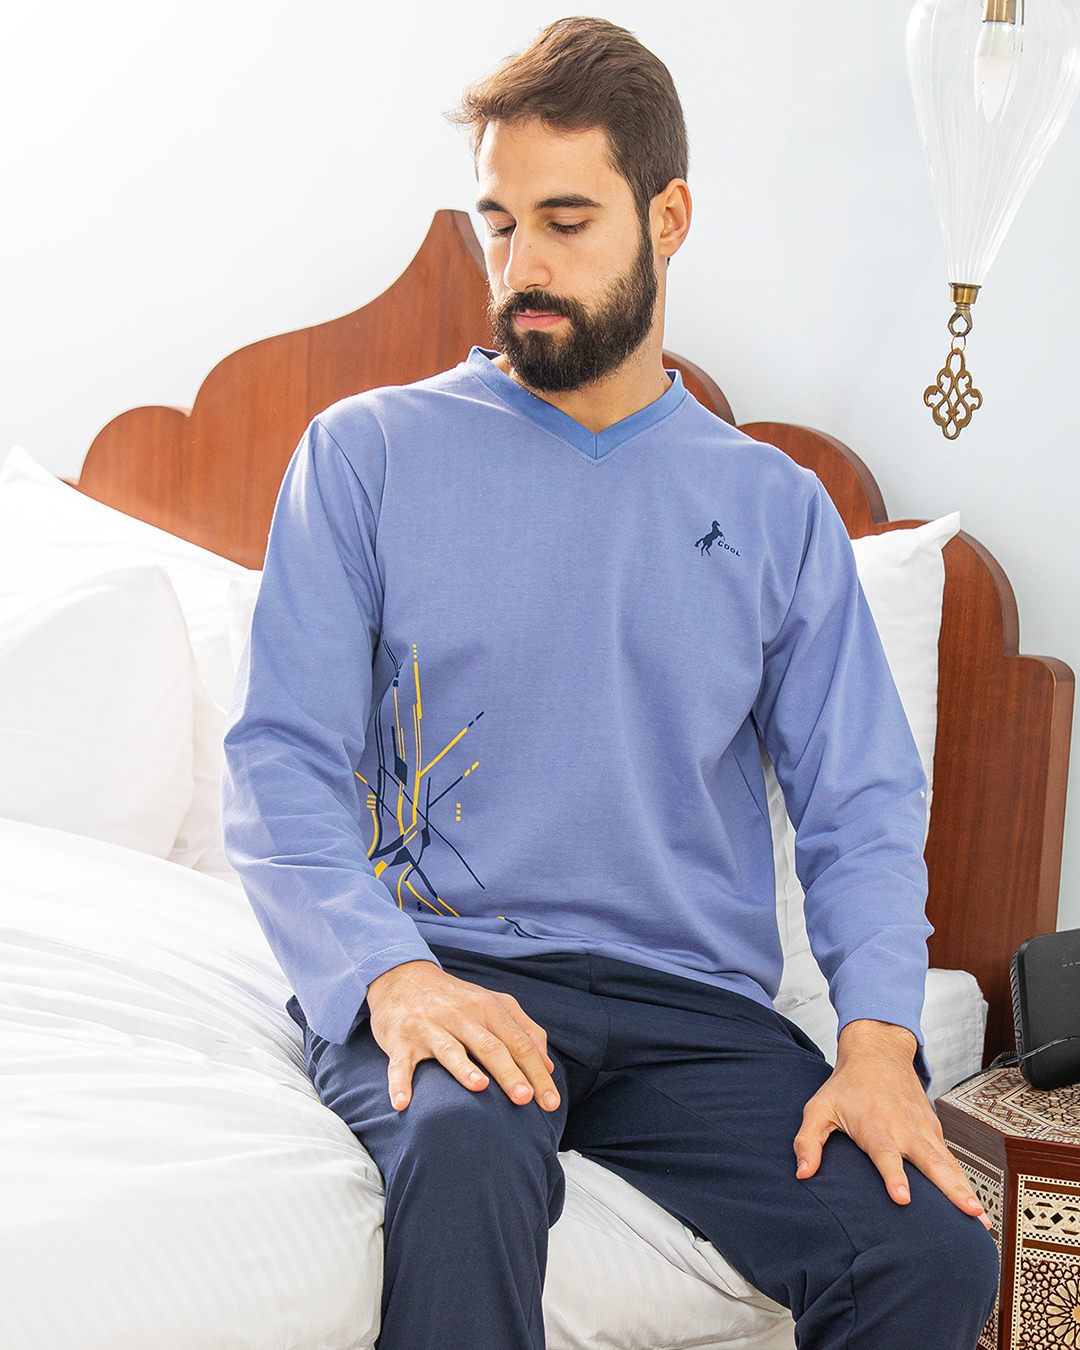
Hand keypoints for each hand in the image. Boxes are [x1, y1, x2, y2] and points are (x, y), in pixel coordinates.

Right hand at [366, 960, 561, 1113]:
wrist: (402, 976)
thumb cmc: (455, 999)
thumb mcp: (492, 1003)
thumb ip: (523, 1029)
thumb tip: (548, 1065)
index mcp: (487, 1008)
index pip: (518, 1043)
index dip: (536, 1072)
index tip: (550, 1101)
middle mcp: (460, 1016)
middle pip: (490, 1046)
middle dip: (509, 1072)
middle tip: (525, 1098)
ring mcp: (429, 1028)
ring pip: (450, 1049)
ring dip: (463, 1068)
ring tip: (478, 1086)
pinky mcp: (400, 1040)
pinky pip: (400, 1064)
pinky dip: (399, 1083)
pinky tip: (402, 1103)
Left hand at [793, 1019, 990, 1228]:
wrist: (878, 1052)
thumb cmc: (845, 1085)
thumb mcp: (819, 1108)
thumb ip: (808, 1141)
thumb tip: (803, 1175)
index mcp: (875, 1126)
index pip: (885, 1155)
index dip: (894, 1176)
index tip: (903, 1199)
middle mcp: (904, 1129)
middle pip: (930, 1162)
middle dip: (950, 1189)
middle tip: (969, 1213)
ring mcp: (923, 1129)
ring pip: (947, 1162)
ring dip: (965, 1190)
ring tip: (982, 1220)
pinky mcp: (934, 1130)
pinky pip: (950, 1158)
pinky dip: (964, 1180)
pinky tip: (975, 1206)